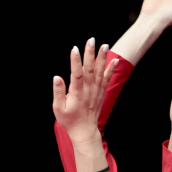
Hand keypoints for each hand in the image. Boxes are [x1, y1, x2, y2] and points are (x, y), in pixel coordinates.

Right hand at [52, 39, 117, 171]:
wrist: (84, 131)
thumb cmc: (69, 120)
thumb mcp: (58, 108)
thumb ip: (58, 92)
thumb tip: (57, 77)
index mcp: (77, 93)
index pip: (76, 74)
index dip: (75, 61)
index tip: (74, 48)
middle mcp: (88, 90)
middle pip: (89, 69)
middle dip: (90, 53)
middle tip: (91, 40)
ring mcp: (96, 91)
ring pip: (100, 71)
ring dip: (102, 58)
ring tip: (104, 45)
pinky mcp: (101, 93)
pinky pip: (107, 79)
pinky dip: (111, 69)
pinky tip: (115, 60)